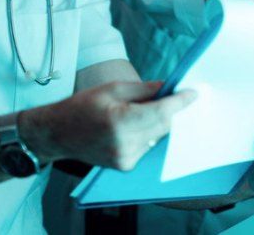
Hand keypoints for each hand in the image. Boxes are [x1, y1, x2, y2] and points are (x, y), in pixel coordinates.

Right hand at [21, 81, 195, 170]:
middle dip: (174, 111)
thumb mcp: (112, 88)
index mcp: (118, 121)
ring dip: (162, 122)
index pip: (160, 112)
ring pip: (157, 137)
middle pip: (163, 126)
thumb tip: (169, 87)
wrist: (58, 134)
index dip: (180, 103)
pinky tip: (143, 123)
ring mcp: (125, 158)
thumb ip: (143, 90)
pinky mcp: (126, 165)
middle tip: (184, 96)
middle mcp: (124, 144)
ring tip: (161, 107)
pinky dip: (150, 133)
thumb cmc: (82, 106)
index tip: (194, 93)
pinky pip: (148, 145)